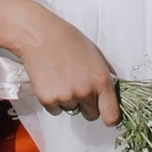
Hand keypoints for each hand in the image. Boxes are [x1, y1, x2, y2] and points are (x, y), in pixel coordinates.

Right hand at [6, 8, 121, 125]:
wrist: (39, 35)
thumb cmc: (67, 40)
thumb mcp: (95, 54)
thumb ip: (106, 75)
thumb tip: (111, 93)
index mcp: (101, 80)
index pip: (112, 116)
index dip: (109, 117)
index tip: (107, 115)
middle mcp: (85, 92)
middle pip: (92, 115)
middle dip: (87, 105)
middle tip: (77, 86)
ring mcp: (66, 97)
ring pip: (72, 110)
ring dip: (69, 100)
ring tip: (62, 78)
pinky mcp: (48, 100)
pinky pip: (55, 110)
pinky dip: (54, 100)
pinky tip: (51, 81)